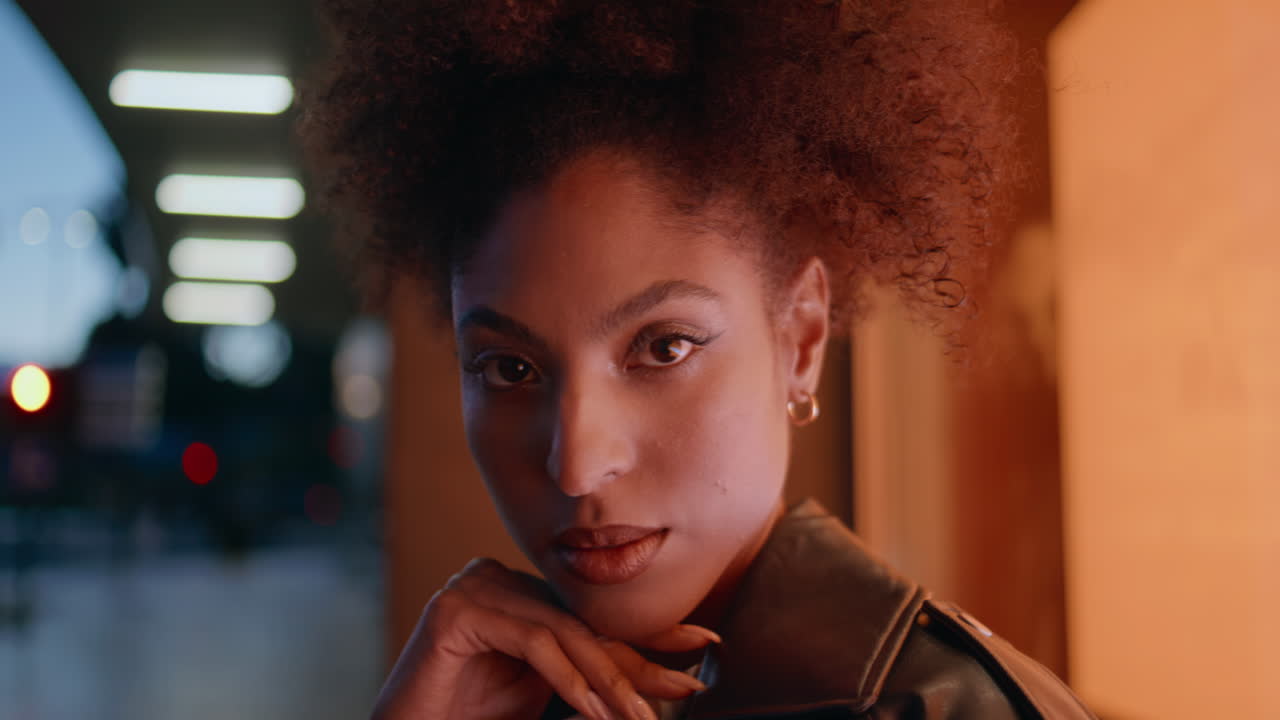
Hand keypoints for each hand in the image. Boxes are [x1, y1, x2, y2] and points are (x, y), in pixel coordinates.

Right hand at [370, 557, 718, 719]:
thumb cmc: (473, 718)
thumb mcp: (548, 694)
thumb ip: (588, 675)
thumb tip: (659, 676)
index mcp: (522, 592)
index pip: (592, 615)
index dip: (648, 633)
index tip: (704, 645)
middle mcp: (499, 578)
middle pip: (582, 622)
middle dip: (637, 660)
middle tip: (687, 685)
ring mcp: (475, 587)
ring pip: (561, 631)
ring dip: (606, 680)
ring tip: (638, 717)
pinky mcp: (454, 610)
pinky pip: (530, 640)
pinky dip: (566, 677)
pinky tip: (591, 707)